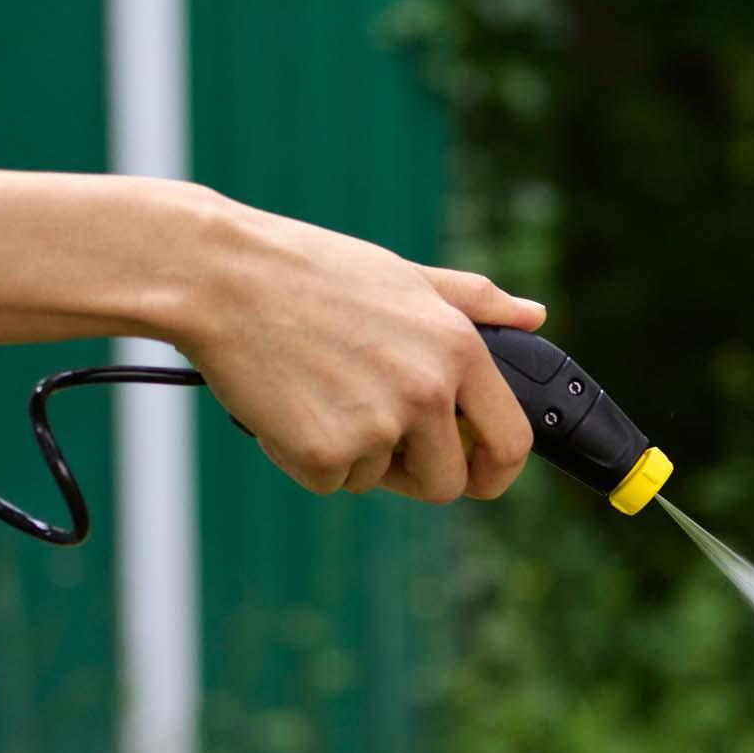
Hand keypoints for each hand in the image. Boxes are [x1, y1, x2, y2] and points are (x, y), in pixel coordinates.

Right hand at [169, 195, 544, 502]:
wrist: (219, 275)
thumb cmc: (308, 271)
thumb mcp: (404, 276)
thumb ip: (473, 302)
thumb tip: (534, 315)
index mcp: (458, 349)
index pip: (511, 440)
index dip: (497, 471)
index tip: (478, 476)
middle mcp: (428, 391)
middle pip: (447, 481)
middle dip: (415, 474)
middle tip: (372, 438)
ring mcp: (378, 426)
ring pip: (380, 480)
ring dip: (353, 456)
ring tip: (318, 391)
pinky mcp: (326, 453)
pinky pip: (329, 481)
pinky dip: (305, 457)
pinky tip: (286, 403)